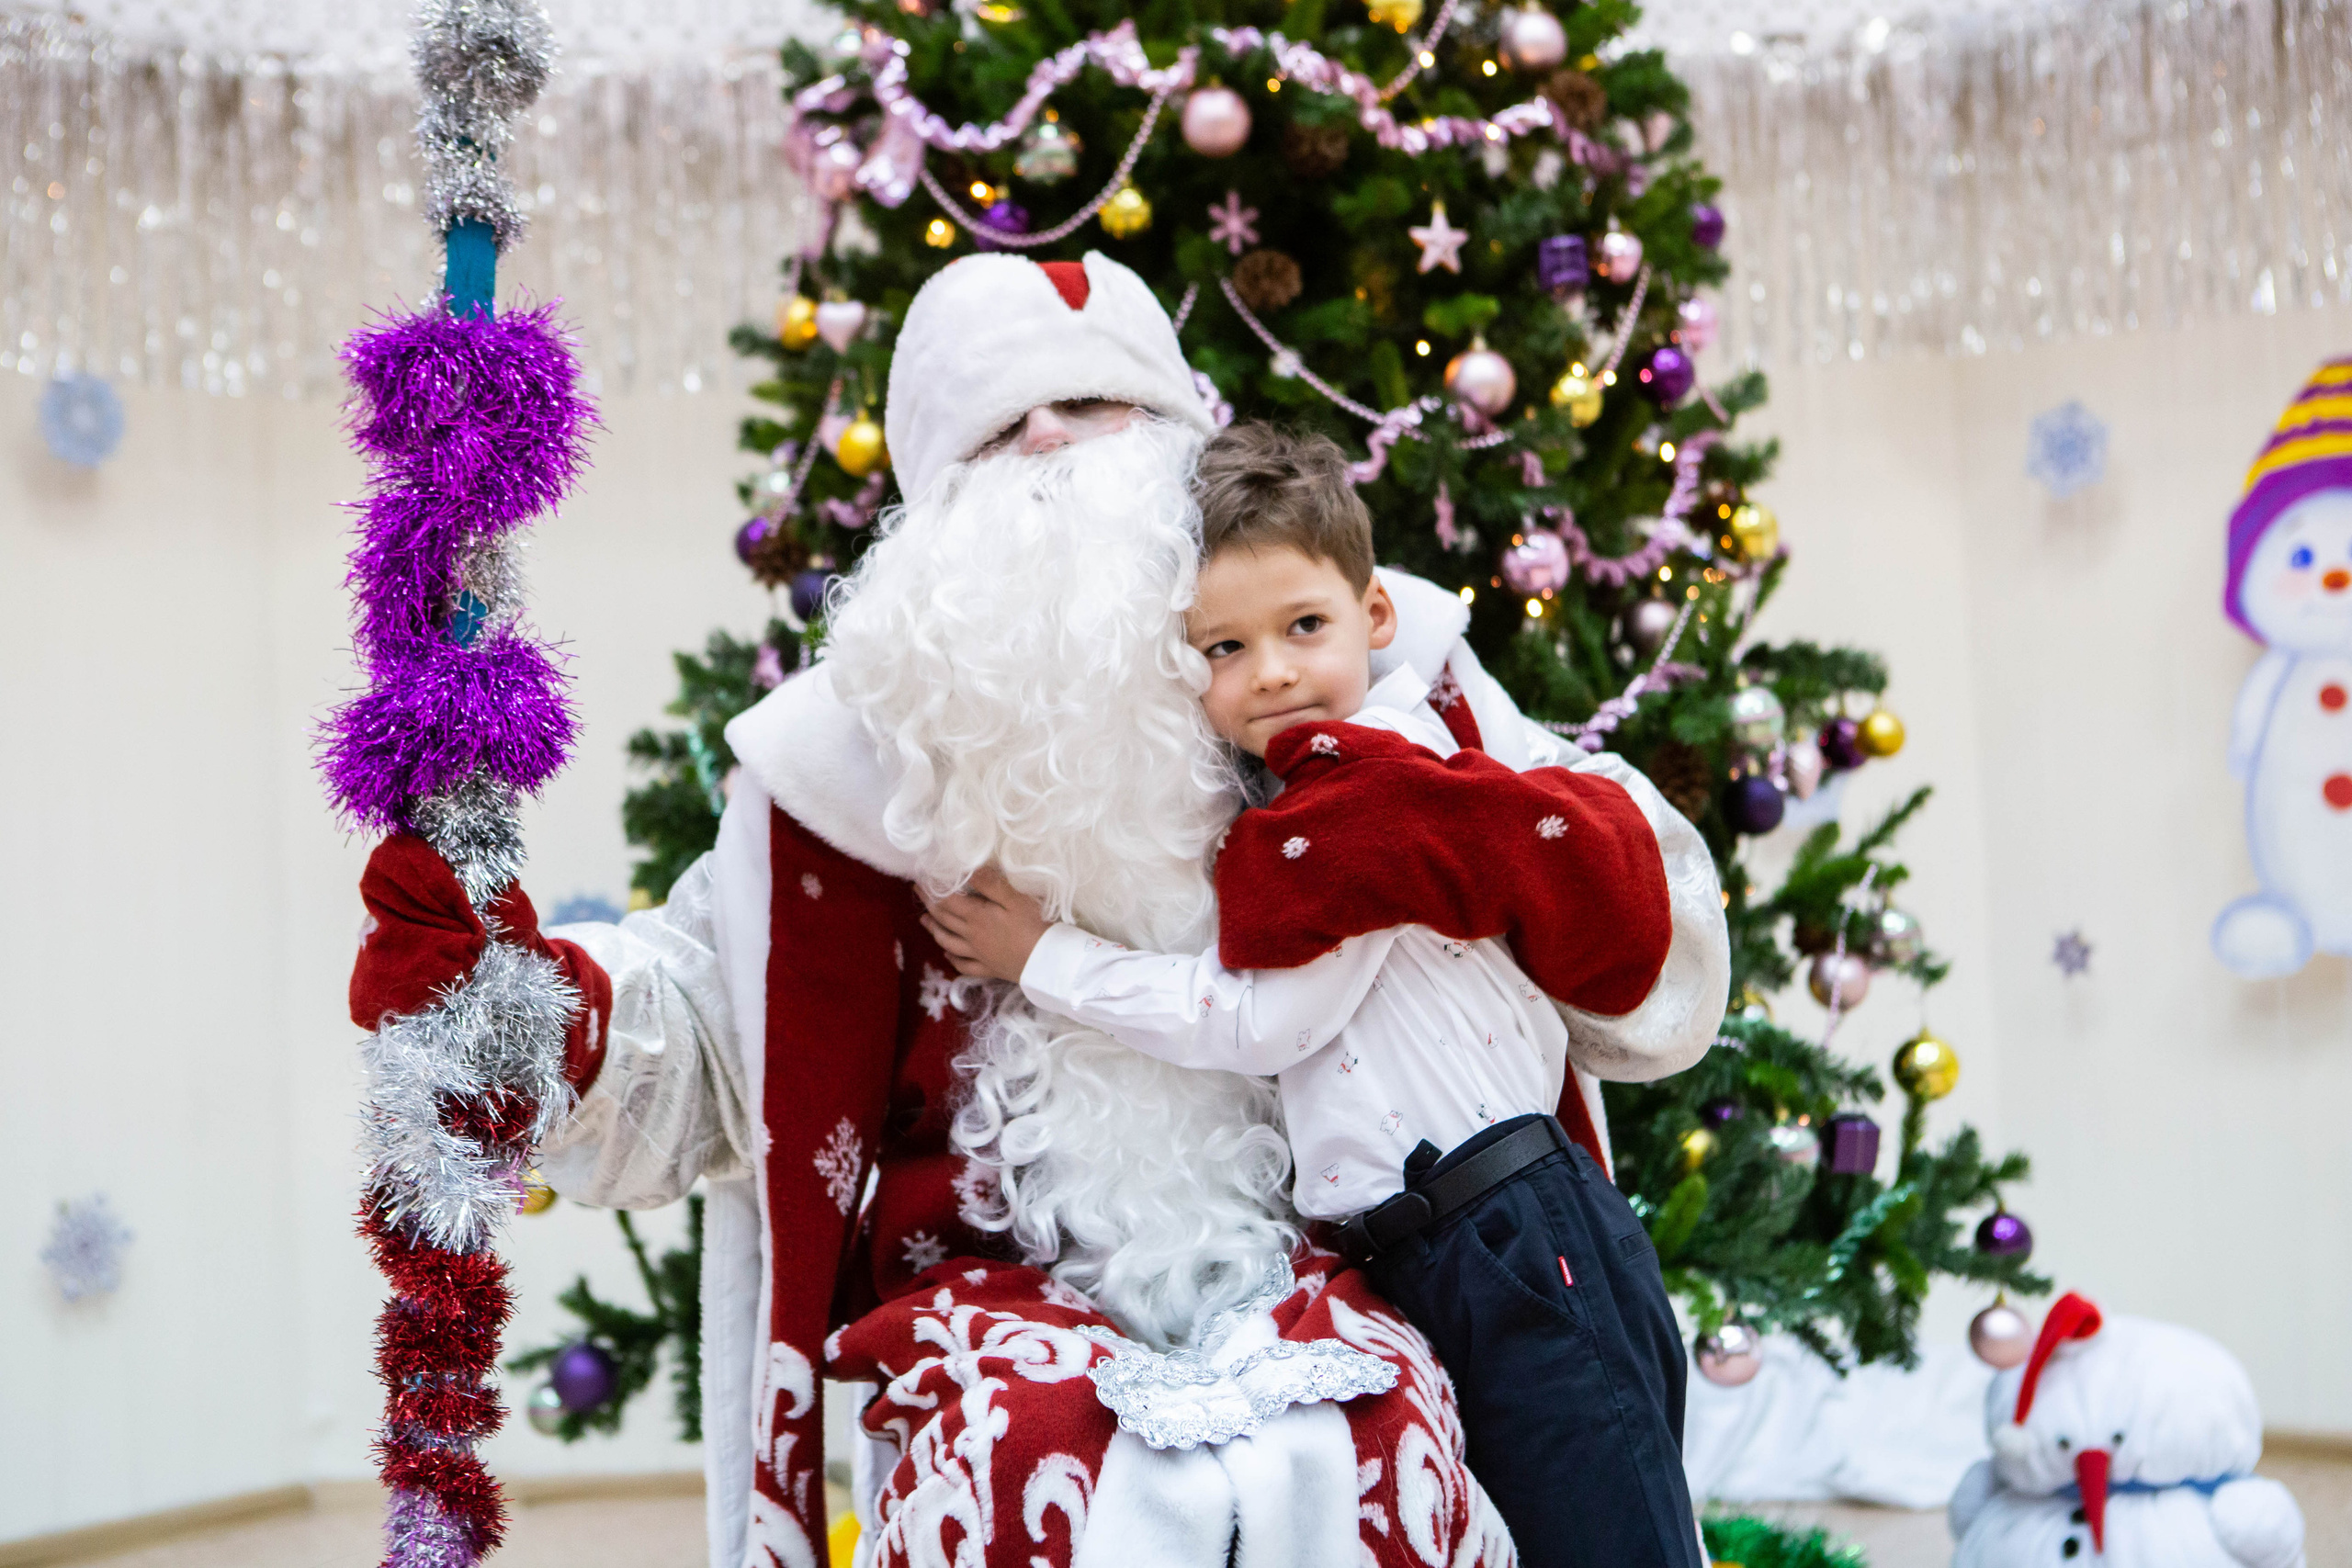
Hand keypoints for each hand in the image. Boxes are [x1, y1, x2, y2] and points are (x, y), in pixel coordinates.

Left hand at [921, 866, 1051, 982]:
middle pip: (944, 919)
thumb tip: (967, 869)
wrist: (1047, 961)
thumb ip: (990, 883)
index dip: (932, 890)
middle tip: (918, 893)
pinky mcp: (988, 968)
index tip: (920, 880)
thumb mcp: (1015, 898)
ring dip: (934, 930)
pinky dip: (952, 958)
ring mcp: (978, 954)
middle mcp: (971, 936)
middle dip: (929, 904)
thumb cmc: (1034, 925)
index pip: (946, 900)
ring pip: (948, 942)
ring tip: (924, 921)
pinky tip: (948, 954)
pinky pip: (964, 965)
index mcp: (976, 916)